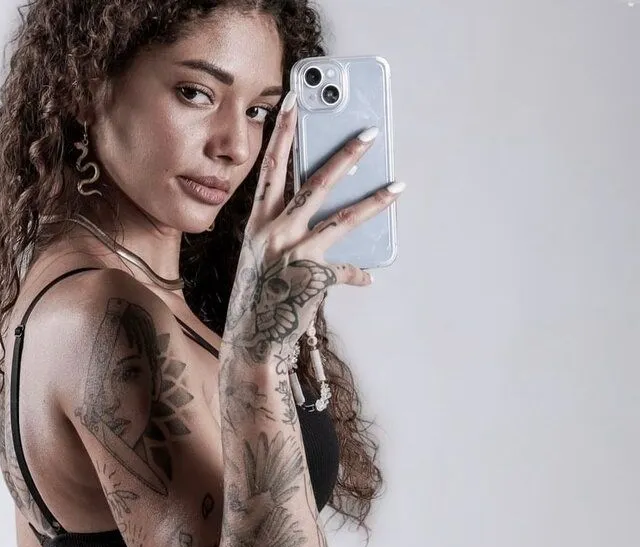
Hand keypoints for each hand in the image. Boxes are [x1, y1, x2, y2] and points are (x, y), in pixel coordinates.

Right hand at [224, 91, 404, 364]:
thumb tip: (324, 219)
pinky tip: (368, 274)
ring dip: (373, 201)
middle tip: (368, 133)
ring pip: (342, 218)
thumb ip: (283, 233)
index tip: (292, 104)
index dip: (282, 134)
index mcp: (257, 224)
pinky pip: (345, 270)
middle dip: (343, 156)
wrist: (252, 339)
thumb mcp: (259, 258)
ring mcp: (294, 253)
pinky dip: (357, 273)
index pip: (271, 170)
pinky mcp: (313, 277)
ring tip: (396, 185)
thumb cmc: (257, 297)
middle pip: (314, 184)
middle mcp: (274, 233)